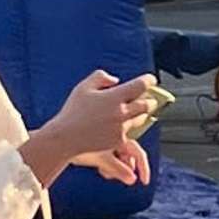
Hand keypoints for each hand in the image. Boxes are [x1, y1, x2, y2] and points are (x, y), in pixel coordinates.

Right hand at [36, 70, 160, 184]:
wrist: (67, 137)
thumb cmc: (73, 111)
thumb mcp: (83, 87)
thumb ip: (100, 77)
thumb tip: (115, 80)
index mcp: (114, 96)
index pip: (140, 86)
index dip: (149, 81)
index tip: (151, 80)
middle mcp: (121, 112)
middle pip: (146, 105)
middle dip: (150, 101)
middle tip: (150, 99)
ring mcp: (122, 128)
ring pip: (140, 120)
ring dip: (141, 115)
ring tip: (137, 112)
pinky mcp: (119, 141)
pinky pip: (130, 133)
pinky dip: (128, 128)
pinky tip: (122, 127)